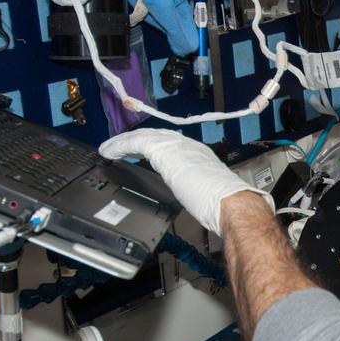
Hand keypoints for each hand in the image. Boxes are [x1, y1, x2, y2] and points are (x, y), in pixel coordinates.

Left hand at [99, 129, 273, 235]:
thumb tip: (193, 197)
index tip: (142, 152)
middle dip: (136, 140)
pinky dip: (119, 146)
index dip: (154, 146)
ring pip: (143, 136)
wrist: (231, 202)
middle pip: (155, 136)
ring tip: (108, 149)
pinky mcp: (164, 151)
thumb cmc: (222, 204)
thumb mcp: (204, 192)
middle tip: (120, 147)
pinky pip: (135, 143)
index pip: (171, 144)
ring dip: (123, 142)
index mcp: (199, 154)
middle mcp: (188, 146)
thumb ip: (194, 188)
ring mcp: (176, 146)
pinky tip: (108, 152)